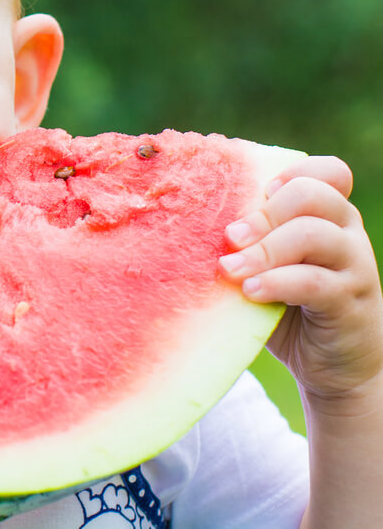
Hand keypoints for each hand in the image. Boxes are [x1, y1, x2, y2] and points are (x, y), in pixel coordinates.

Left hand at [219, 156, 382, 410]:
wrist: (334, 366)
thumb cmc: (290, 306)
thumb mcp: (269, 267)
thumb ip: (247, 243)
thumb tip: (184, 224)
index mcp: (329, 215)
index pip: (330, 172)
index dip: (294, 173)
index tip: (259, 192)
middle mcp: (347, 233)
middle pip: (313, 196)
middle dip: (263, 213)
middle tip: (229, 238)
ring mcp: (354, 266)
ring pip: (314, 235)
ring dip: (264, 249)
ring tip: (231, 270)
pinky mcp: (350, 302)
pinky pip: (315, 282)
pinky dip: (277, 283)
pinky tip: (251, 291)